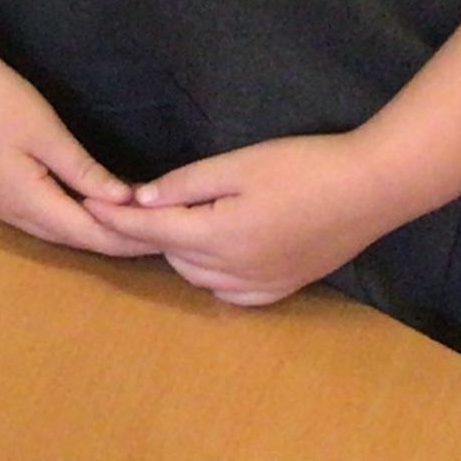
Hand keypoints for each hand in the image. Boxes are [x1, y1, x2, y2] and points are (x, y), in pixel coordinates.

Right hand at [0, 41, 154, 258]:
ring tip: (132, 223)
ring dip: (92, 228)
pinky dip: (70, 215)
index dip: (125, 238)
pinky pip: (40, 216)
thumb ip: (84, 171)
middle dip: (114, 238)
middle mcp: (8, 212)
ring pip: (54, 230)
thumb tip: (125, 201)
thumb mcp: (47, 131)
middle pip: (71, 237)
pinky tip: (91, 207)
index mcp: (23, 200)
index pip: (86, 233)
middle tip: (157, 232)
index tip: (163, 237)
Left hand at [82, 132, 407, 306]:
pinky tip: (216, 252)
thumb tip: (140, 200)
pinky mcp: (286, 286)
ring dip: (182, 253)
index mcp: (219, 238)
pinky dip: (214, 276)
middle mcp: (237, 271)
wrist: (371, 188)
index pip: (151, 233)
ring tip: (180, 221)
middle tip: (142, 204)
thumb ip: (185, 186)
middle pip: (173, 256)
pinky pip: (233, 294)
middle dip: (151, 233)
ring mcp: (264, 284)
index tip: (88, 206)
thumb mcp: (237, 166)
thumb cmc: (302, 166)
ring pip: (200, 277)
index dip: (116, 219)